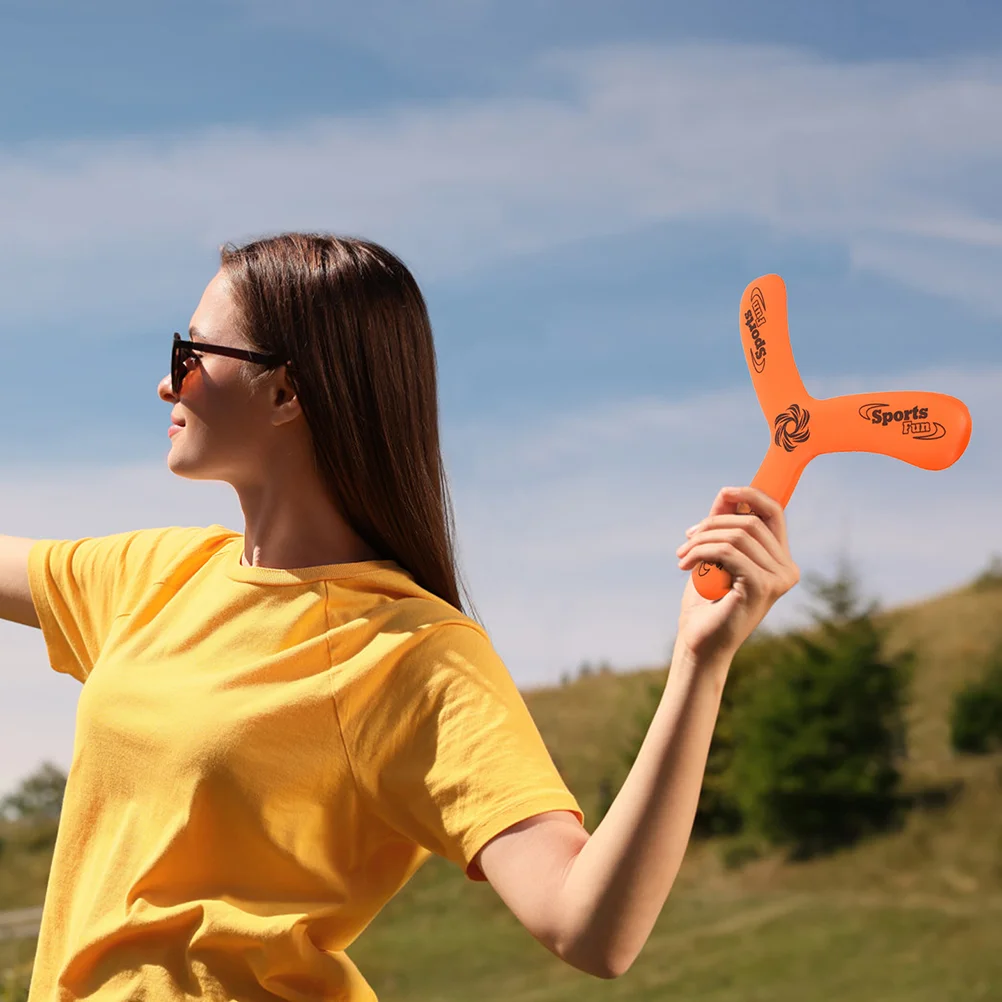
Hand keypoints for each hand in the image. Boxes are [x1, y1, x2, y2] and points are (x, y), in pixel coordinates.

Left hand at [674, 486, 798, 663]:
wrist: (699, 642)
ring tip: (682, 555)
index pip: (774, 513)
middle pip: (751, 521)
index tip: (724, 491)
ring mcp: (778, 580)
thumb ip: (724, 526)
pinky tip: (686, 566)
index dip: (751, 495)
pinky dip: (701, 552)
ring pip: (737, 535)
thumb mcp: (715, 555)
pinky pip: (728, 551)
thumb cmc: (707, 601)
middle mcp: (787, 570)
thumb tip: (728, 493)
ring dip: (702, 540)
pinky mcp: (762, 586)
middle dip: (712, 523)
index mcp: (781, 561)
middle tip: (686, 540)